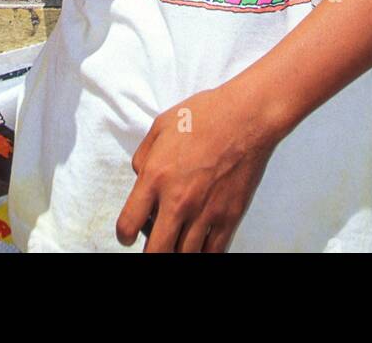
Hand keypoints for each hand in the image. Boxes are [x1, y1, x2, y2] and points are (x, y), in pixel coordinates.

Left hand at [115, 83, 276, 253]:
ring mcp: (205, 212)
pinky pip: (212, 252)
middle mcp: (178, 201)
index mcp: (156, 177)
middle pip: (155, 252)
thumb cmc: (205, 115)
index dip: (124, 235)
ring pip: (183, 256)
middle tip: (154, 242)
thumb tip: (140, 179)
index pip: (128, 224)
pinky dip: (202, 253)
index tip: (129, 234)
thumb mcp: (160, 126)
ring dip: (175, 251)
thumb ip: (143, 157)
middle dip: (150, 252)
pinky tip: (198, 245)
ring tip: (176, 240)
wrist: (246, 116)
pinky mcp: (229, 217)